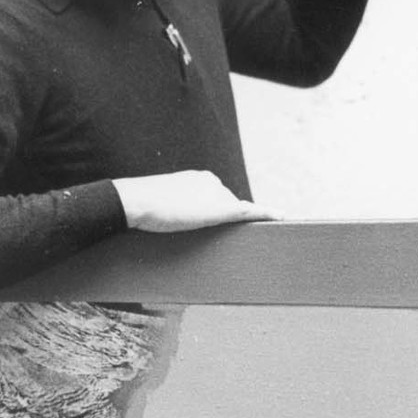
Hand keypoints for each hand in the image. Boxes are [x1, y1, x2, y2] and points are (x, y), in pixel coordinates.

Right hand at [113, 170, 281, 231]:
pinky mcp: (220, 210)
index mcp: (200, 178)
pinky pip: (249, 212)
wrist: (135, 201)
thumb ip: (176, 209)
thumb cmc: (141, 205)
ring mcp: (217, 195)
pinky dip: (267, 214)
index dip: (215, 215)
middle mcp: (213, 182)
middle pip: (229, 207)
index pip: (217, 199)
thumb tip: (175, 221)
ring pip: (235, 214)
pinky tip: (282, 218)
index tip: (214, 226)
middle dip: (226, 222)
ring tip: (235, 238)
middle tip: (215, 239)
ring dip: (239, 226)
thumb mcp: (161, 204)